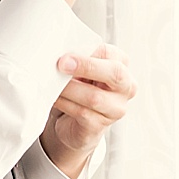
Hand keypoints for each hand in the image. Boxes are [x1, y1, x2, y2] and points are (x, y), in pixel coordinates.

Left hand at [39, 44, 137, 178]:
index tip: (67, 54)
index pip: (111, 53)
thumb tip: (62, 56)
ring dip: (69, 89)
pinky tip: (55, 99)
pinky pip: (82, 113)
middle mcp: (125, 87)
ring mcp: (116, 109)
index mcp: (122, 66)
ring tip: (53, 84)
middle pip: (115, 73)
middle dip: (87, 67)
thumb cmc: (80, 90)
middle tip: (62, 64)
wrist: (74, 123)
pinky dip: (65, 103)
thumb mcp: (82, 72)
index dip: (89, 53)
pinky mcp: (100, 126)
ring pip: (94, 97)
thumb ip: (78, 61)